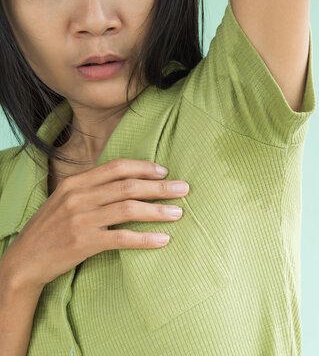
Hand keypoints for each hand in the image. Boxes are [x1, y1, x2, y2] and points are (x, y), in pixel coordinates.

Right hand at [0, 158, 188, 291]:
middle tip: (184, 189)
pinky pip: (122, 238)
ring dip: (158, 211)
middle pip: (128, 186)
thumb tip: (129, 181)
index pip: (116, 167)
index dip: (144, 168)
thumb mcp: (66, 200)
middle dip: (160, 187)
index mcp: (75, 182)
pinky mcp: (84, 243)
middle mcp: (79, 197)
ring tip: (179, 213)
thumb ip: (93, 188)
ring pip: (129, 209)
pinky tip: (163, 240)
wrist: (24, 260)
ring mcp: (81, 220)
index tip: (165, 172)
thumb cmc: (51, 228)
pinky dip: (145, 238)